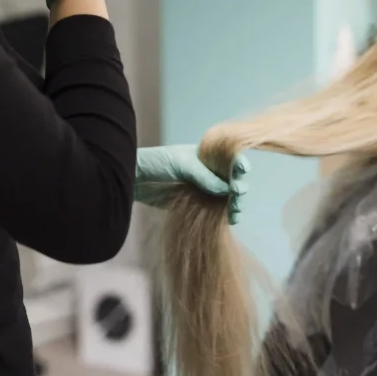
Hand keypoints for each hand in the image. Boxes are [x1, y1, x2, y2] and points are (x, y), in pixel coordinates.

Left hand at [135, 145, 249, 224]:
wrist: (134, 179)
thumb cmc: (156, 163)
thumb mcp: (181, 164)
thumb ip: (203, 176)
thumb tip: (226, 190)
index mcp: (206, 156)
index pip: (228, 158)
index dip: (238, 163)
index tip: (242, 170)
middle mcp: (208, 172)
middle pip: (231, 180)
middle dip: (238, 187)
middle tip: (238, 194)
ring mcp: (202, 189)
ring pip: (226, 197)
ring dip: (234, 203)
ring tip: (236, 211)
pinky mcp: (195, 204)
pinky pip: (214, 210)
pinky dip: (224, 215)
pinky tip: (231, 219)